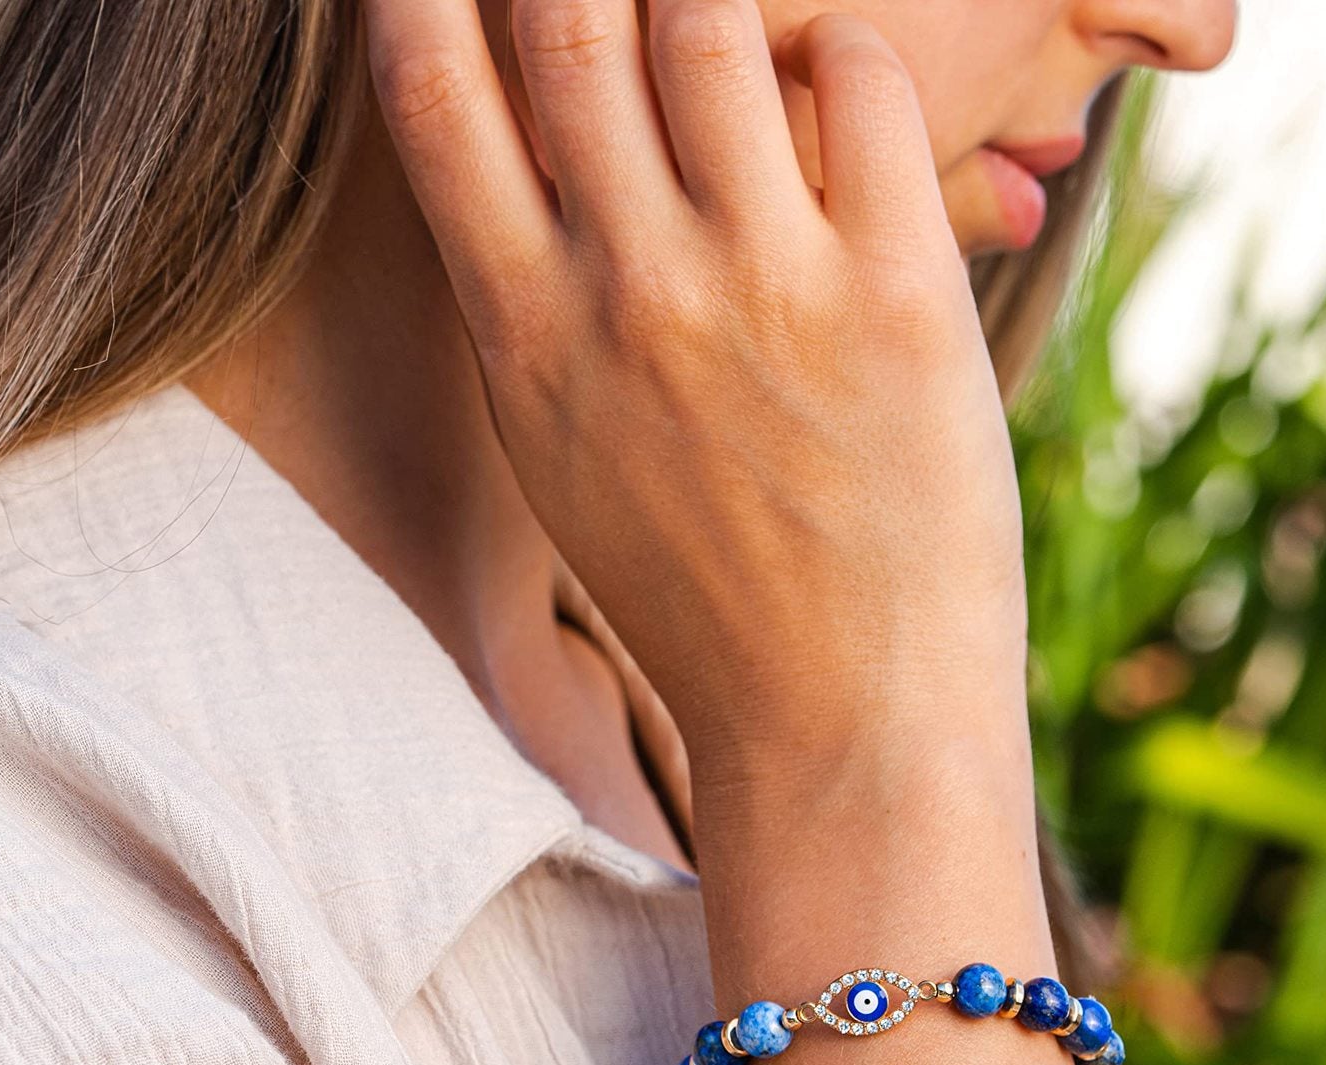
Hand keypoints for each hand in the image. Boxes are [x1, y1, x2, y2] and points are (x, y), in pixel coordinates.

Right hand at [364, 0, 1030, 789]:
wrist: (844, 731)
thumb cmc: (714, 605)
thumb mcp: (575, 467)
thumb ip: (539, 310)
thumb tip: (539, 169)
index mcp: (527, 339)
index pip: (429, 85)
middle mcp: (628, 296)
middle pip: (566, 14)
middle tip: (629, 5)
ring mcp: (762, 292)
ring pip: (710, 15)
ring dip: (723, 5)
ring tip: (752, 56)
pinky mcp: (896, 300)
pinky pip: (861, 81)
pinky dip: (847, 54)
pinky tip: (845, 103)